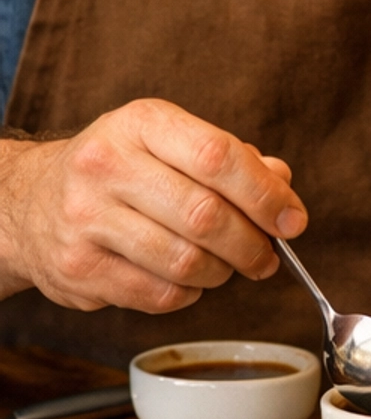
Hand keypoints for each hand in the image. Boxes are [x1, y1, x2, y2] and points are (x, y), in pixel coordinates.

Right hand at [0, 100, 307, 313]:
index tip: (292, 221)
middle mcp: (106, 165)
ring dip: (222, 273)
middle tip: (266, 257)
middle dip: (251, 244)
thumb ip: (231, 161)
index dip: (265, 195)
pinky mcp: (77, 268)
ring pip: (184, 261)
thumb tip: (282, 187)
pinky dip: (187, 294)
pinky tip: (187, 280)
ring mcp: (85, 218)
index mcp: (140, 123)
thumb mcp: (170, 143)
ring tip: (227, 267)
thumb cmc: (121, 170)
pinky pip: (158, 295)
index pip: (217, 156)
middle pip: (205, 215)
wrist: (30, 201)